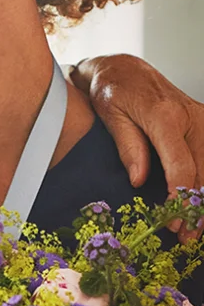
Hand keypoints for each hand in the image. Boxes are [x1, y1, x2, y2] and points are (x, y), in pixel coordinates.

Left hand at [71, 54, 203, 242]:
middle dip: (195, 208)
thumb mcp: (110, 115)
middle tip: (184, 236)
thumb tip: (139, 181)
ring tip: (193, 229)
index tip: (171, 221)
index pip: (181, 165)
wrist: (125, 69)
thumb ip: (127, 147)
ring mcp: (202, 120)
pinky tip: (198, 206)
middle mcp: (192, 117)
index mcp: (166, 116)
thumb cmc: (113, 91)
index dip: (179, 197)